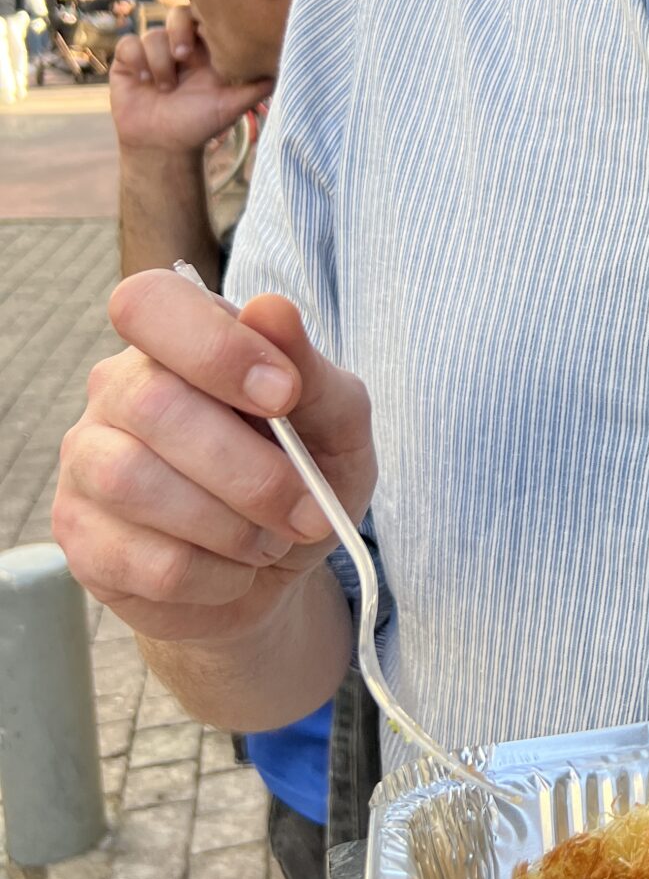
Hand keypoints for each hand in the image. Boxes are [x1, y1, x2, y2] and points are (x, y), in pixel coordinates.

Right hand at [54, 273, 376, 645]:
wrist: (278, 571)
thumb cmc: (304, 476)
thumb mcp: (337, 423)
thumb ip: (311, 370)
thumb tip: (271, 309)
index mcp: (177, 343)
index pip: (149, 303)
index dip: (214, 346)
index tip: (284, 395)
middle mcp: (117, 391)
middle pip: (153, 404)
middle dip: (250, 470)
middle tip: (306, 509)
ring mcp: (86, 464)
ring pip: (135, 482)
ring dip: (232, 526)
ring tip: (269, 540)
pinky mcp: (82, 539)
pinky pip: (145, 560)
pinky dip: (215, 575)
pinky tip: (232, 569)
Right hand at [110, 7, 271, 153]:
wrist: (162, 146)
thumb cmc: (199, 125)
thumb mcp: (232, 105)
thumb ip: (257, 87)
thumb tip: (287, 68)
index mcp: (206, 50)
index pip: (207, 17)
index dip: (207, 20)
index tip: (210, 41)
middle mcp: (180, 46)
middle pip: (177, 14)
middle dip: (179, 31)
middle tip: (185, 57)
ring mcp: (154, 52)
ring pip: (153, 33)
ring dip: (160, 61)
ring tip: (166, 88)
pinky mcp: (129, 60)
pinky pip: (129, 44)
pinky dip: (137, 61)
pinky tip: (145, 82)